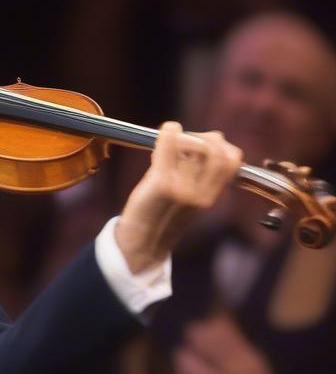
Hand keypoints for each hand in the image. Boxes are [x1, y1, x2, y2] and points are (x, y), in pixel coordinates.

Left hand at [115, 122, 242, 271]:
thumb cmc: (159, 214)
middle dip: (205, 138)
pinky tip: (166, 132)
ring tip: (171, 145)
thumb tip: (199, 140)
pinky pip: (170, 146)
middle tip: (186, 142)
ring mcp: (184, 189)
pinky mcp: (163, 184)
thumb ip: (199, 175)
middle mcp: (202, 194)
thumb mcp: (189, 199)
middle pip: (218, 150)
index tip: (205, 145)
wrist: (141, 242)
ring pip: (197, 146)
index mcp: (212, 197)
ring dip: (186, 137)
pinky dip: (170, 132)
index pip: (233, 160)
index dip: (222, 146)